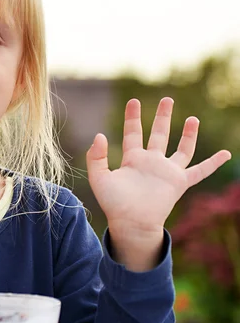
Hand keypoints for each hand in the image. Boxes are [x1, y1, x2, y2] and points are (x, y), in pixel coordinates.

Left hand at [86, 97, 231, 237]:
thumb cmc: (114, 203)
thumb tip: (100, 135)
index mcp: (132, 159)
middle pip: (159, 134)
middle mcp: (151, 162)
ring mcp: (167, 171)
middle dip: (163, 117)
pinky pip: (200, 171)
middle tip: (167, 99)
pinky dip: (213, 163)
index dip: (133, 118)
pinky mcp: (180, 182)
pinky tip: (225, 154)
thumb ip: (96, 157)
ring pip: (181, 149)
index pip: (133, 133)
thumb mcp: (99, 178)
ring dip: (188, 134)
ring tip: (193, 119)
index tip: (134, 101)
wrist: (131, 222)